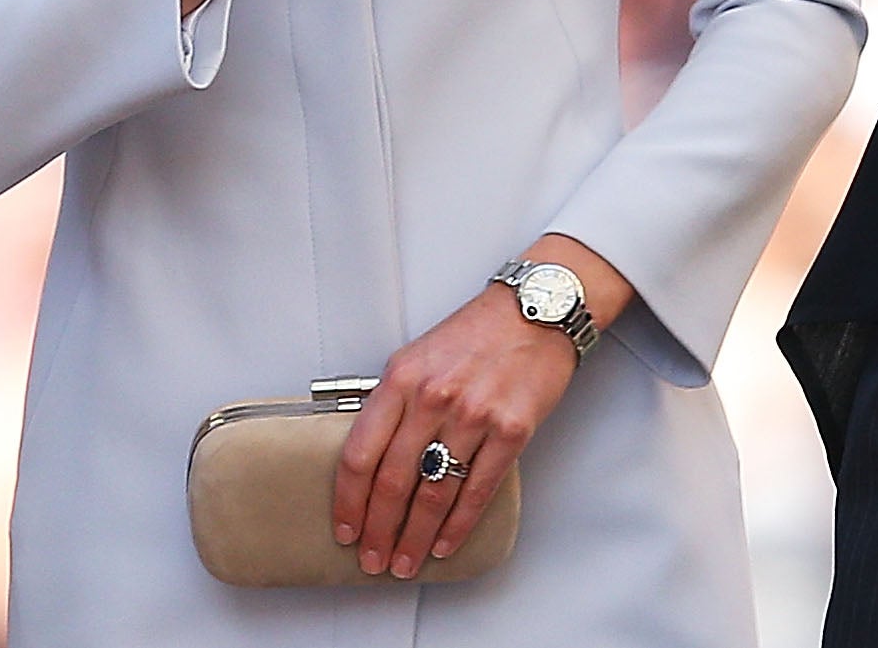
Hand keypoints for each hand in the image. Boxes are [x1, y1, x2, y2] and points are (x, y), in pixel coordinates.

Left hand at [332, 237, 631, 577]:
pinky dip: (458, 525)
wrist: (533, 313)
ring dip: (416, 536)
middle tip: (372, 560)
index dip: (348, 499)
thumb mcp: (414, 358)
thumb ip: (390, 403)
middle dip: (379, 529)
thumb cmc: (472, 336)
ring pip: (434, 493)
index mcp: (399, 379)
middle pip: (393, 481)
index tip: (344, 528)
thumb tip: (368, 456)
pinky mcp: (511, 431)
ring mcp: (473, 417)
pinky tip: (444, 544)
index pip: (359, 453)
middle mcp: (432, 399)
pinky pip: (478, 490)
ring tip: (405, 563)